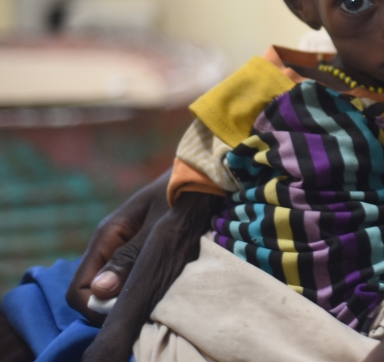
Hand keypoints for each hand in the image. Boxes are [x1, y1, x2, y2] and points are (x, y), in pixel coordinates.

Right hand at [81, 192, 219, 361]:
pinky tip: (166, 281)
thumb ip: (130, 258)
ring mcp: (125, 245)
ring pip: (115, 285)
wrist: (206, 173)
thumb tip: (100, 291)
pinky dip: (143, 284)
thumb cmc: (183, 196)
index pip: (79, 289)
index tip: (127, 310)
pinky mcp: (142, 247)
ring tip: (159, 291)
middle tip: (148, 303)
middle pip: (95, 291)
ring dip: (131, 295)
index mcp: (106, 237)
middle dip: (115, 304)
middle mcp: (110, 244)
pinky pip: (132, 275)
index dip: (96, 308)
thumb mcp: (160, 228)